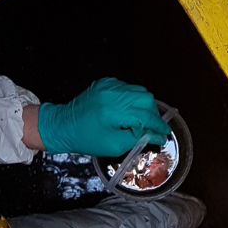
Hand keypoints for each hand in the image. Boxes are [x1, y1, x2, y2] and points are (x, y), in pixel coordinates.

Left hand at [37, 78, 171, 156]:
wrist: (62, 125)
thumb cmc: (86, 138)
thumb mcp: (114, 145)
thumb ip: (138, 139)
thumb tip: (156, 136)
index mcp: (114, 110)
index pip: (145, 116)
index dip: (158, 126)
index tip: (165, 134)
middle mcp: (113, 93)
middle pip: (146, 98)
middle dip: (153, 114)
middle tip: (154, 128)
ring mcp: (109, 85)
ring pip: (139, 91)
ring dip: (145, 106)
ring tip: (143, 121)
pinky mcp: (105, 83)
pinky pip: (127, 89)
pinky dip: (133, 100)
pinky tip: (129, 112)